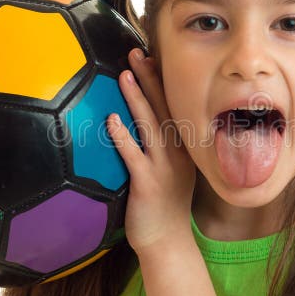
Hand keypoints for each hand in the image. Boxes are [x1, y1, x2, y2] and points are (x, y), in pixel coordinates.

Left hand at [107, 48, 195, 255]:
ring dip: (138, 98)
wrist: (168, 243)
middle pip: (164, 108)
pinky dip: (123, 136)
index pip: (174, 107)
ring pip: (151, 125)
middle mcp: (178, 153)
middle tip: (137, 53)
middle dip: (151, 79)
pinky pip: (134, 155)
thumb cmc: (164, 207)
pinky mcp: (148, 183)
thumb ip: (160, 149)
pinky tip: (111, 120)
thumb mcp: (170, 173)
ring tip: (125, 74)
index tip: (153, 56)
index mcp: (183, 148)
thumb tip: (137, 124)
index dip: (164, 82)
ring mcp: (164, 168)